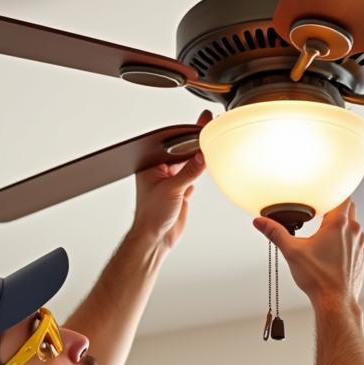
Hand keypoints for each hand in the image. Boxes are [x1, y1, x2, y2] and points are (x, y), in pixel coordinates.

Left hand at [132, 109, 212, 250]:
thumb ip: (189, 172)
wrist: (156, 238)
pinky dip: (201, 172)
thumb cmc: (151, 216)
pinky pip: (193, 176)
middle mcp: (160, 171)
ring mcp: (171, 181)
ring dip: (199, 158)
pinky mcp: (181, 191)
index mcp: (151, 165)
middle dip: (194, 143)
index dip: (186, 136)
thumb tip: (201, 156)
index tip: (200, 126)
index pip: (171, 146)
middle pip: (181, 152)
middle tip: (209, 127)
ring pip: (188, 163)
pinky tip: (208, 164)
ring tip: (212, 144)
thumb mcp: (172, 189)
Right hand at [252, 197, 363, 305]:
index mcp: (338, 224)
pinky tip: (333, 250)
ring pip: (353, 224)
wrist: (335, 301)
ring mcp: (360, 243)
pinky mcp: (362, 256)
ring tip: (324, 234)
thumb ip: (275, 233)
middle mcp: (354, 230)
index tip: (323, 196)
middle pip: (349, 207)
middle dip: (335, 207)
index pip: (343, 195)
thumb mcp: (292, 252)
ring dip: (342, 224)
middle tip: (320, 212)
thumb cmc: (318, 278)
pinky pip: (356, 240)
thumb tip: (260, 222)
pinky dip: (347, 240)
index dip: (333, 192)